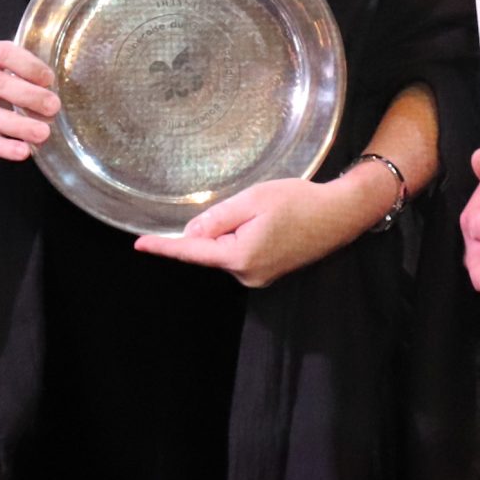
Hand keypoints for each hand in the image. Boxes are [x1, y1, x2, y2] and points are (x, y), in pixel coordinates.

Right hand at [0, 41, 58, 168]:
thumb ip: (19, 77)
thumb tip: (56, 93)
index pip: (1, 53)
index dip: (27, 64)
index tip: (49, 79)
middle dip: (28, 95)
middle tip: (53, 107)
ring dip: (19, 125)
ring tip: (43, 133)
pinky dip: (4, 148)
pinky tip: (23, 152)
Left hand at [135, 172, 383, 287]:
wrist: (340, 214)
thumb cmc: (298, 202)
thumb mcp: (252, 201)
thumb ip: (217, 218)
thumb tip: (190, 234)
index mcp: (239, 257)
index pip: (192, 252)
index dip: (164, 247)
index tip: (139, 244)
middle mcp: (247, 275)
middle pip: (211, 249)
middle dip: (218, 226)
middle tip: (251, 206)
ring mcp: (259, 278)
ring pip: (227, 251)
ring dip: (233, 231)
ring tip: (266, 213)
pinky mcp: (268, 274)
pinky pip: (241, 254)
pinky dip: (242, 237)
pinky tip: (267, 223)